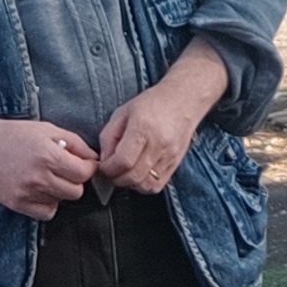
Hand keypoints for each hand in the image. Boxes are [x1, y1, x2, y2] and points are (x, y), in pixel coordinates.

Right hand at [0, 117, 98, 219]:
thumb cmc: (13, 135)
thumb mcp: (46, 129)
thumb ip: (74, 142)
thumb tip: (93, 157)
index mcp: (48, 155)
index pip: (84, 173)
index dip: (87, 168)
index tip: (83, 164)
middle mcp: (39, 176)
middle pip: (76, 191)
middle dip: (75, 180)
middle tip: (64, 170)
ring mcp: (28, 193)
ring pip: (61, 201)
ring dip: (60, 191)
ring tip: (48, 177)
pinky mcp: (18, 204)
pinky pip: (46, 213)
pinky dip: (47, 204)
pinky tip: (40, 191)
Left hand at [98, 67, 214, 192]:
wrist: (183, 100)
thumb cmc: (152, 104)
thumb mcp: (122, 113)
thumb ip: (109, 137)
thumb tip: (104, 161)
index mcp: (143, 128)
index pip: (123, 161)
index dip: (108, 169)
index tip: (103, 166)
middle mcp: (159, 144)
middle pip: (133, 176)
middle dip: (116, 179)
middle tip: (111, 171)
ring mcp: (169, 156)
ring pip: (145, 185)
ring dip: (130, 184)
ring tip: (125, 172)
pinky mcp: (175, 164)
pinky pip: (156, 186)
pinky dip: (143, 185)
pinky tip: (139, 174)